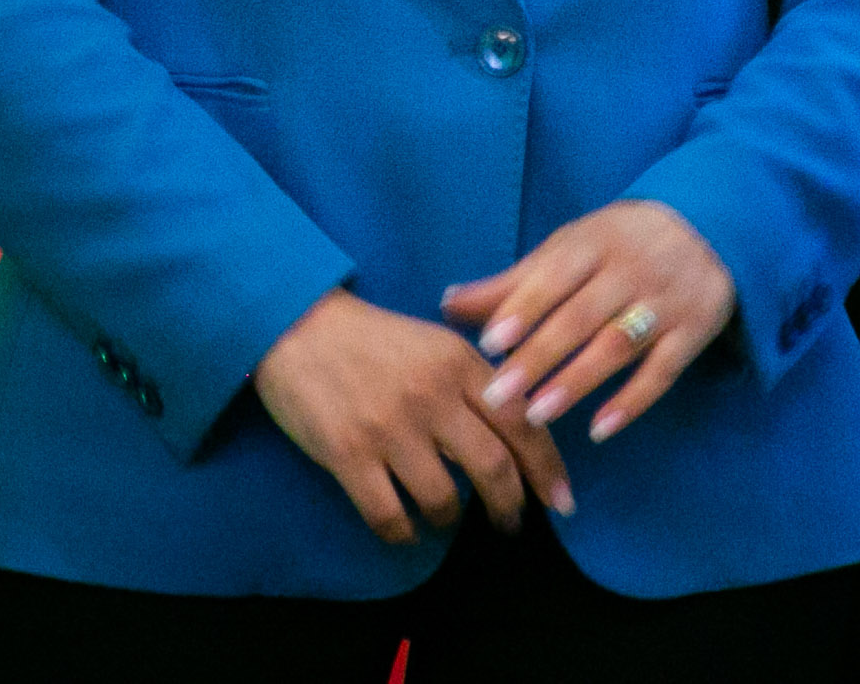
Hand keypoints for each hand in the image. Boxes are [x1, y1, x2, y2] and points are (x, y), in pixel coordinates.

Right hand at [253, 287, 573, 542]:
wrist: (298, 326)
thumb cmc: (374, 337)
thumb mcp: (437, 342)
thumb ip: (478, 378)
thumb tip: (522, 424)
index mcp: (460, 363)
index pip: (521, 422)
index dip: (547, 468)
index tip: (560, 501)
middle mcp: (433, 396)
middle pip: (492, 467)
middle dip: (510, 506)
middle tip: (511, 524)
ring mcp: (390, 427)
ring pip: (443, 498)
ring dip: (452, 520)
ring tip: (448, 521)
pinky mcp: (348, 454)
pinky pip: (389, 515)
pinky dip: (405, 533)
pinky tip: (408, 531)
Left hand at [444, 200, 733, 444]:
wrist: (711, 225)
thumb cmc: (618, 243)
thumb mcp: (570, 248)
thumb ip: (512, 282)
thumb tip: (446, 303)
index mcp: (595, 243)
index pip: (556, 277)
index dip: (524, 309)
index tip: (489, 344)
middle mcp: (632, 269)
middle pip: (582, 317)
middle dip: (539, 357)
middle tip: (498, 398)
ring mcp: (666, 301)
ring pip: (619, 345)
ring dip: (577, 381)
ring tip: (536, 416)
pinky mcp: (695, 331)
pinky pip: (663, 371)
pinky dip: (632, 401)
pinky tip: (598, 430)